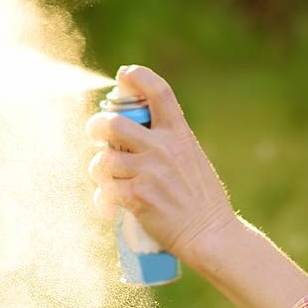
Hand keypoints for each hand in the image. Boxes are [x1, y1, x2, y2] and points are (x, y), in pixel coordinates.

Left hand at [86, 66, 238, 263]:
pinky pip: (105, 189)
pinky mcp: (136, 197)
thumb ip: (168, 142)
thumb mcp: (192, 157)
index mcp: (179, 133)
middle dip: (97, 126)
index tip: (125, 74)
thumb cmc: (202, 199)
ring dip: (100, 169)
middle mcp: (162, 147)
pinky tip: (110, 205)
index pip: (159, 92)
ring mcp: (148, 171)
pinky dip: (104, 198)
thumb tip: (136, 132)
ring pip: (103, 160)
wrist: (210, 234)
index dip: (139, 76)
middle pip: (114, 123)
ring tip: (108, 178)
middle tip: (97, 133)